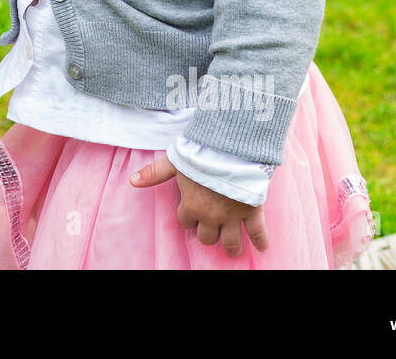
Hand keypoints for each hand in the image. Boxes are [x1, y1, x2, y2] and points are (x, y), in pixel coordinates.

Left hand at [130, 154, 268, 257]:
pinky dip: (261, 241)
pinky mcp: (252, 211)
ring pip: (231, 242)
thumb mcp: (175, 161)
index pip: (186, 222)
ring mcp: (232, 216)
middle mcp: (211, 216)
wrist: (231, 147)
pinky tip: (263, 248)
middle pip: (207, 237)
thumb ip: (154, 173)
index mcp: (191, 206)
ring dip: (231, 246)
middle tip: (212, 230)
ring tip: (233, 249)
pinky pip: (257, 232)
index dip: (189, 218)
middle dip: (208, 233)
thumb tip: (133, 181)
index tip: (193, 215)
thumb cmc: (201, 152)